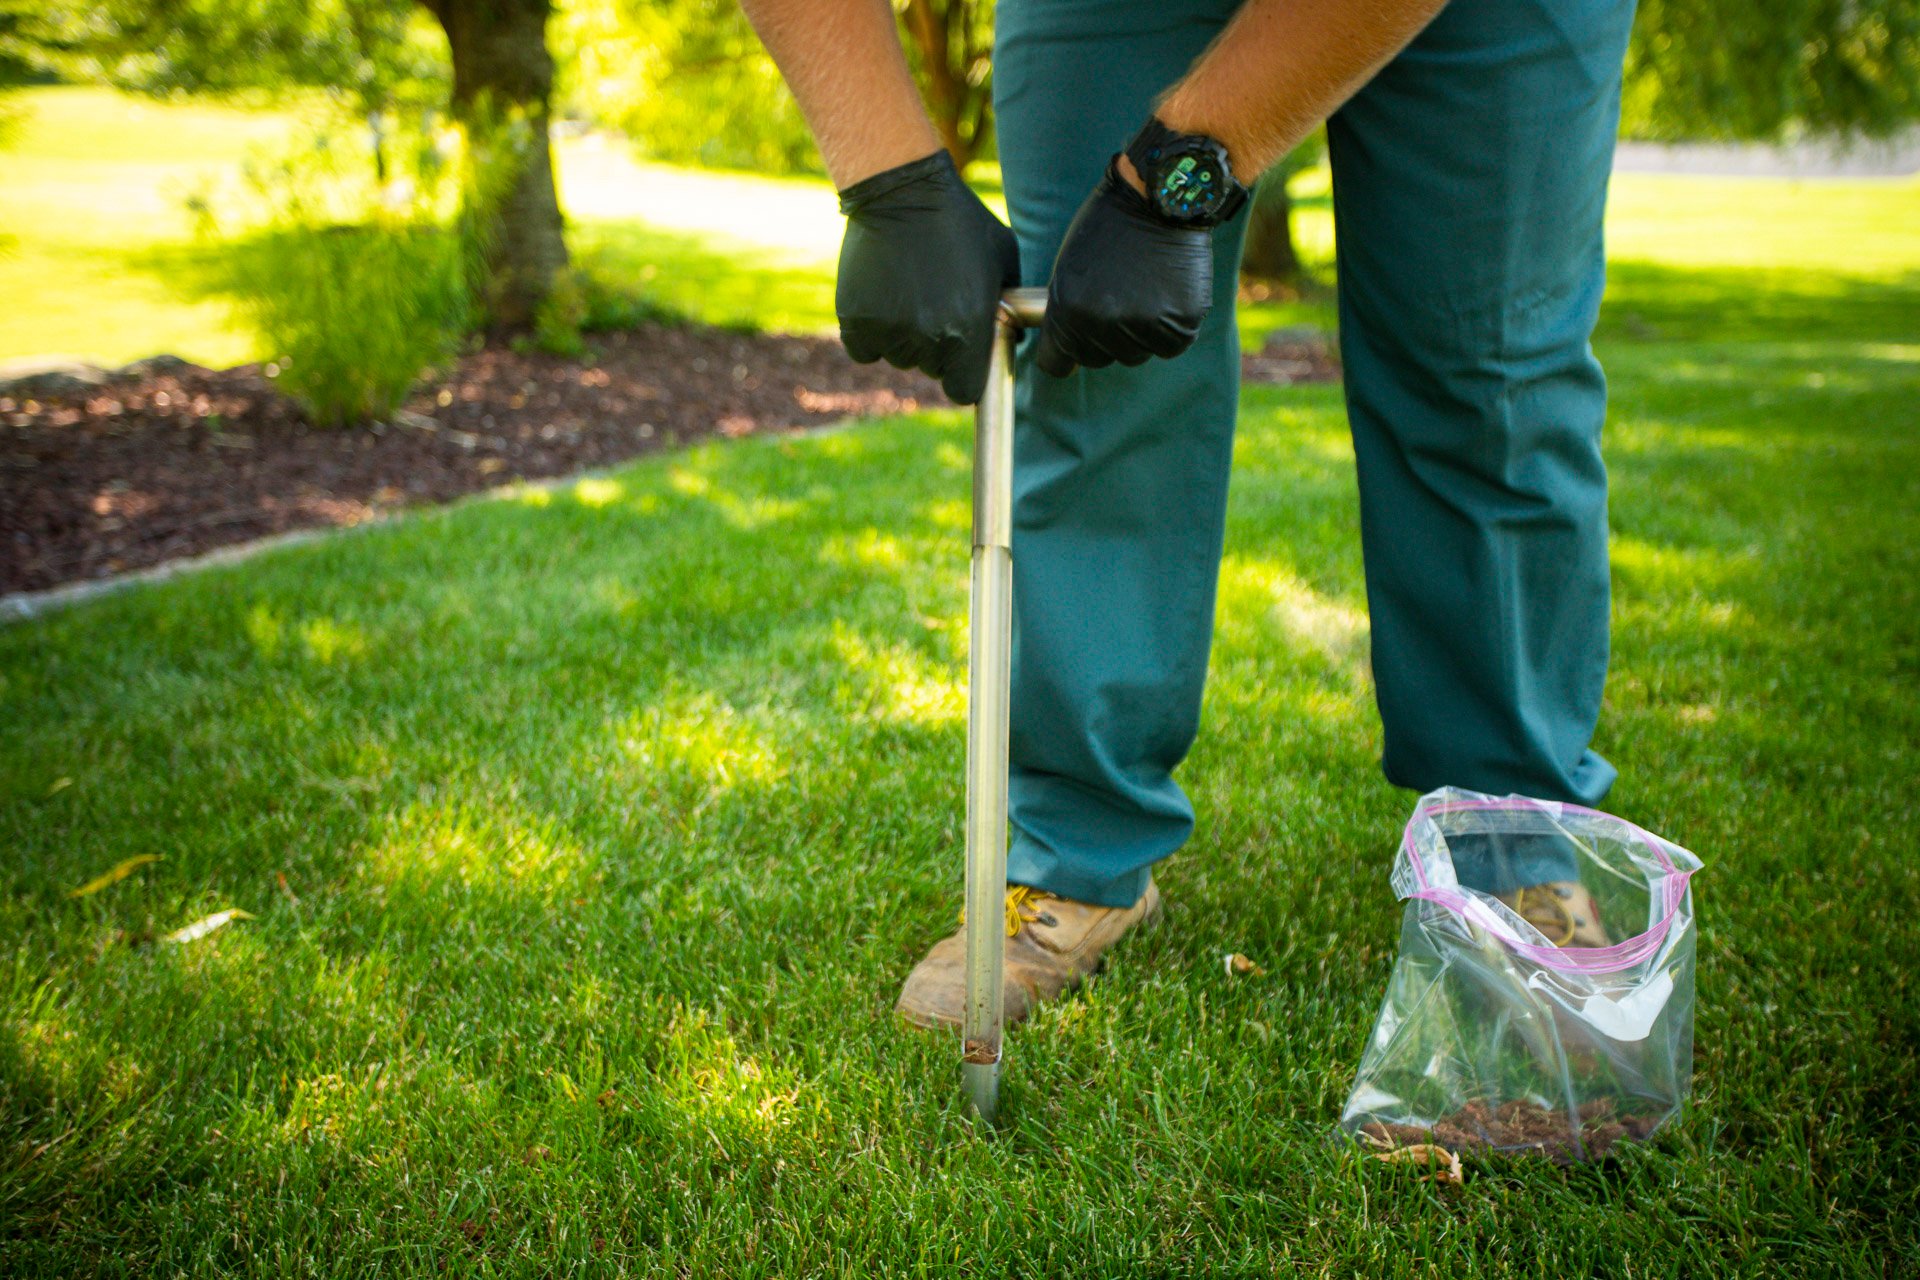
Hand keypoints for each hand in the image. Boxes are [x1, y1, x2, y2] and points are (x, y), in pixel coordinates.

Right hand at [835, 150, 1020, 404]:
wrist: (903, 188)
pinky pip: (864, 349)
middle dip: (936, 348)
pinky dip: (871, 334)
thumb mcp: (1003, 258)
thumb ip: (1010, 305)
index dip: (965, 375)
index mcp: (967, 331)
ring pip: (898, 357)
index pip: (965, 390)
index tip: (963, 357)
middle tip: (935, 305)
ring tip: (909, 292)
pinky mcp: (855, 320)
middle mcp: (927, 338)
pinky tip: (882, 301)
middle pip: (931, 369)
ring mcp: (888, 331)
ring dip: (904, 338)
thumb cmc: (960, 219)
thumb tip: (1011, 337)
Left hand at [1034, 160, 1213, 377]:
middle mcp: (1103, 323)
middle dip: (1103, 338)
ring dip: (1138, 333)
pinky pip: (1169, 345)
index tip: (1074, 342)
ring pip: (1135, 354)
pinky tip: (1167, 295)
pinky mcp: (1179, 324)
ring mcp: (1143, 325)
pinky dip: (1169, 328)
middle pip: (1097, 359)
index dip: (1064, 353)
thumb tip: (1068, 355)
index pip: (1057, 363)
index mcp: (1068, 310)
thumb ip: (1065, 312)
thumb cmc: (1109, 226)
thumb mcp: (1069, 267)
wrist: (1160, 197)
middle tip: (1118, 297)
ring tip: (1144, 290)